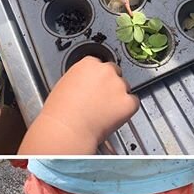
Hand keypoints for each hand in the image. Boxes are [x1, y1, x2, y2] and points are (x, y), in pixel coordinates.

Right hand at [19, 57, 138, 153]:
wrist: (67, 129)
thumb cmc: (60, 112)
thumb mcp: (64, 85)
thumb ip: (80, 78)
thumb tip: (85, 84)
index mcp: (88, 64)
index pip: (100, 65)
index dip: (98, 78)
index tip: (95, 86)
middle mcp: (106, 71)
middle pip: (115, 74)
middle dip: (110, 85)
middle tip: (100, 100)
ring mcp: (120, 85)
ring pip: (125, 88)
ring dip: (118, 98)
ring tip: (103, 111)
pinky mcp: (129, 102)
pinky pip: (133, 103)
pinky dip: (126, 110)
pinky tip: (113, 116)